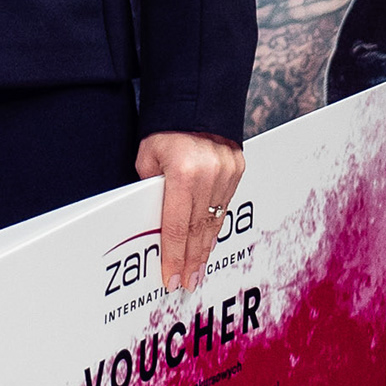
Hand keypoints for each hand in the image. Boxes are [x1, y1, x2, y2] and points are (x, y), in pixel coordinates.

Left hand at [137, 131, 245, 292]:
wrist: (197, 100)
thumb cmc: (164, 131)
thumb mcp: (147, 159)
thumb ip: (152, 190)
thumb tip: (152, 219)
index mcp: (183, 173)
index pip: (177, 225)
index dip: (175, 256)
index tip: (172, 278)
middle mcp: (210, 175)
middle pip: (200, 229)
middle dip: (192, 260)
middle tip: (188, 284)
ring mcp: (228, 173)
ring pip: (216, 220)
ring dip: (206, 248)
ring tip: (199, 272)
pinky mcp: (238, 170)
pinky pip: (225, 206)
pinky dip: (215, 227)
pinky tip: (209, 244)